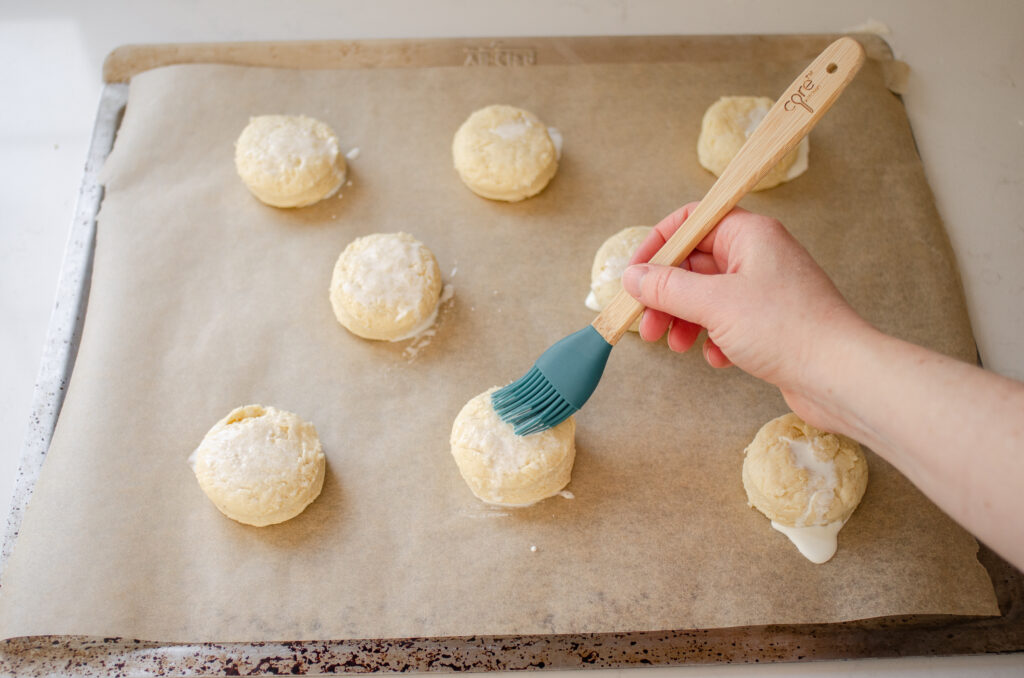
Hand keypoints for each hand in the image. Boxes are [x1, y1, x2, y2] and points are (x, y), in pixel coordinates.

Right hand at [622, 202, 868, 409]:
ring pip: (708, 297)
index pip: (693, 221)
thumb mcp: (714, 303)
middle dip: (666, 295)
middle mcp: (759, 256)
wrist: (839, 375)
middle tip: (647, 324)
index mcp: (750, 234)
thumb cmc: (787, 329)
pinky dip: (714, 339)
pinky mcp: (771, 323)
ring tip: (676, 346)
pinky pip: (728, 322)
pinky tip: (717, 359)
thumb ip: (667, 287)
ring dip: (685, 321)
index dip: (659, 245)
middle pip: (695, 263)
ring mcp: (766, 290)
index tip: (635, 273)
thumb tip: (632, 276)